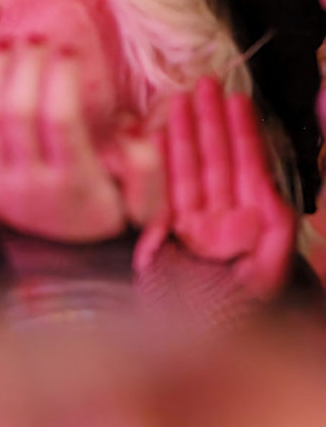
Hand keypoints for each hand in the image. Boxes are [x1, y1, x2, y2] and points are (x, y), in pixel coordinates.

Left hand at [0, 38, 160, 241]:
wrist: (67, 277)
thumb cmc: (111, 231)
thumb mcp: (144, 209)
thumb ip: (146, 168)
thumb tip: (128, 127)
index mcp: (72, 186)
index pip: (59, 119)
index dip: (61, 78)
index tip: (69, 49)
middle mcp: (27, 186)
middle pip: (16, 113)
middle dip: (24, 68)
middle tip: (33, 37)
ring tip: (4, 47)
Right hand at [134, 78, 293, 298]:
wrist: (197, 342)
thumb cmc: (239, 311)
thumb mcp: (272, 265)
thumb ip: (271, 224)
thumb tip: (258, 188)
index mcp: (253, 221)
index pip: (247, 165)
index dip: (242, 132)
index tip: (236, 99)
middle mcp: (221, 217)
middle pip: (216, 160)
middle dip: (210, 122)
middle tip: (204, 84)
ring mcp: (190, 225)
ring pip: (187, 169)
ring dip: (183, 134)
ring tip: (180, 101)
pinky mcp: (159, 235)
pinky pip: (160, 192)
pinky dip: (158, 164)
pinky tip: (155, 138)